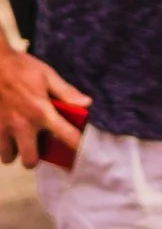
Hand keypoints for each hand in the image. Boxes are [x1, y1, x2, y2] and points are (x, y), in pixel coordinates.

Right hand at [0, 46, 89, 168]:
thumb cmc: (20, 67)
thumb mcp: (47, 76)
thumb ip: (66, 92)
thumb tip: (87, 103)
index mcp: (41, 112)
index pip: (65, 136)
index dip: (76, 146)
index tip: (80, 152)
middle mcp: (22, 125)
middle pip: (29, 160)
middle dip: (36, 158)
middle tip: (38, 146)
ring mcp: (3, 128)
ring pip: (8, 157)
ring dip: (15, 152)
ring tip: (20, 141)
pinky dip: (2, 144)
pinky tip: (7, 133)